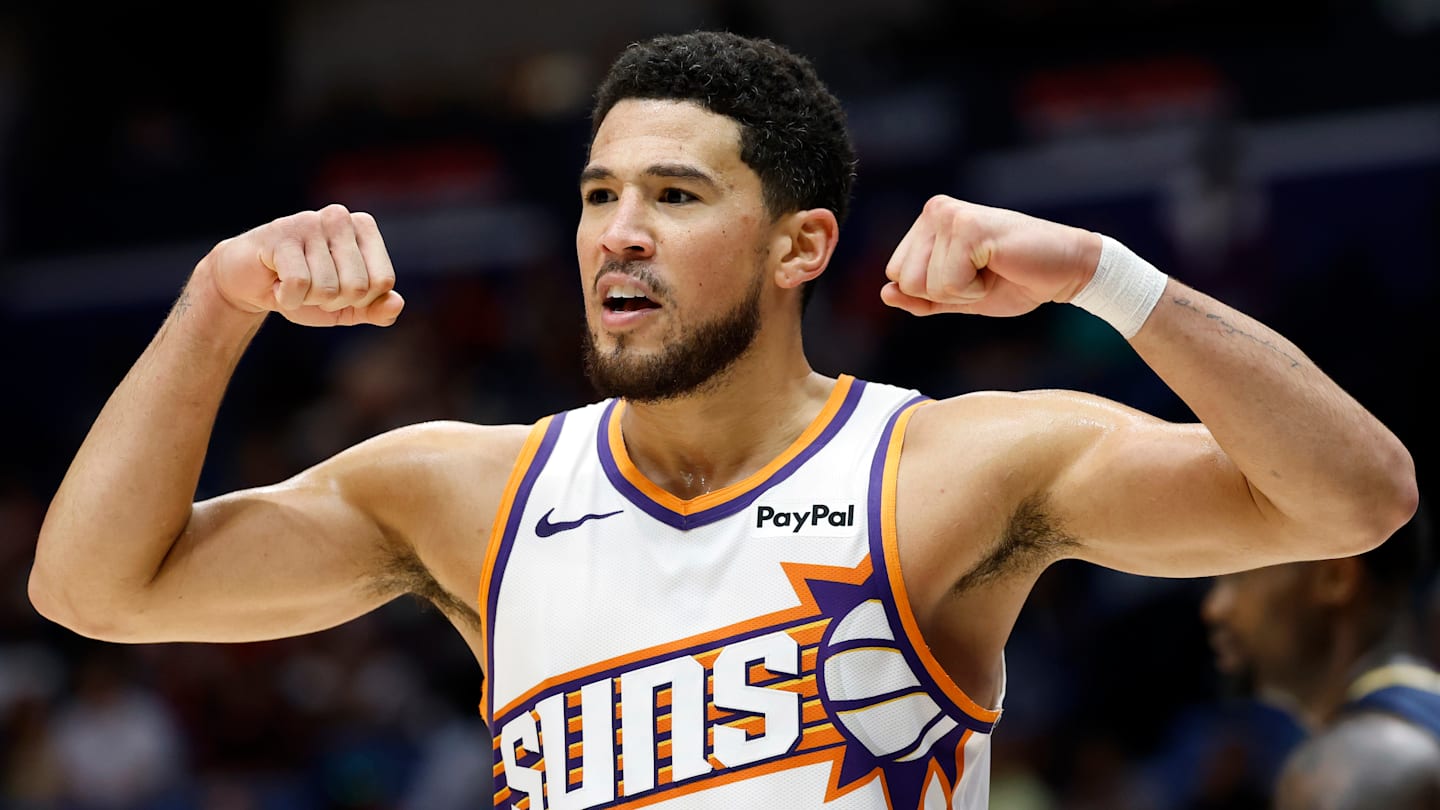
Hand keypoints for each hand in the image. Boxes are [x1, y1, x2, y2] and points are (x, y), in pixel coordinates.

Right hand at [203, 204, 404, 326]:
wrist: (249, 283)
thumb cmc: (303, 290)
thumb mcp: (345, 307)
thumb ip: (375, 309)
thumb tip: (397, 304)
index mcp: (363, 227)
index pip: (383, 281)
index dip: (360, 300)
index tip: (337, 288)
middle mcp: (340, 217)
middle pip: (358, 287)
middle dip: (332, 301)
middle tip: (311, 287)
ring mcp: (309, 222)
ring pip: (327, 288)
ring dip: (306, 299)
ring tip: (291, 281)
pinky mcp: (280, 235)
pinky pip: (299, 284)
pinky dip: (286, 298)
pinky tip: (276, 282)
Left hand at [881, 195, 1101, 316]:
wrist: (1065, 271)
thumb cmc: (1015, 280)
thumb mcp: (959, 297)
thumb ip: (921, 299)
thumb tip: (885, 293)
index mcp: (928, 223)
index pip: (897, 276)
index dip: (935, 292)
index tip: (971, 275)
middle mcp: (934, 211)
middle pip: (905, 281)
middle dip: (945, 292)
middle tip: (983, 272)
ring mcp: (949, 215)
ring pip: (923, 284)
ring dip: (962, 290)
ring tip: (991, 268)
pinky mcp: (968, 227)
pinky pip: (947, 284)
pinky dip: (974, 289)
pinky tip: (998, 265)